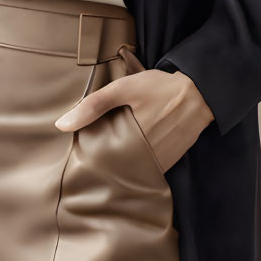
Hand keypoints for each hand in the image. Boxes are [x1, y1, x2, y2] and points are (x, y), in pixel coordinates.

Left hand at [54, 63, 214, 172]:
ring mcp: (159, 164)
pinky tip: (129, 154)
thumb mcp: (124, 89)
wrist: (199, 94)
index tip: (77, 159)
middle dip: (103, 165)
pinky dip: (136, 164)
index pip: (101, 163)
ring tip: (108, 156)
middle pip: (115, 169)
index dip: (88, 161)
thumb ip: (93, 106)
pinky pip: (146, 169)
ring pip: (131, 171)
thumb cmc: (160, 89)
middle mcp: (146, 159)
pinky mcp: (169, 163)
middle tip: (89, 161)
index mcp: (132, 143)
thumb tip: (61, 125)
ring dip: (120, 166)